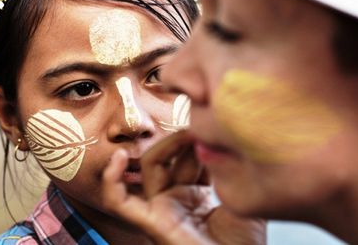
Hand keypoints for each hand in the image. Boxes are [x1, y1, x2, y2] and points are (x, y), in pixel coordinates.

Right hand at [102, 131, 265, 244]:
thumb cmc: (246, 243)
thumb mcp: (243, 196)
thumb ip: (232, 170)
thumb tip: (223, 140)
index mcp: (197, 193)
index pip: (187, 155)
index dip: (197, 138)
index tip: (212, 125)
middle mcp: (176, 198)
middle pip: (168, 155)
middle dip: (184, 138)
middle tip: (202, 127)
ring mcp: (162, 208)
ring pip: (148, 165)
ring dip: (164, 144)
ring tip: (187, 135)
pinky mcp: (151, 222)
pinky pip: (119, 202)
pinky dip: (111, 180)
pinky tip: (118, 158)